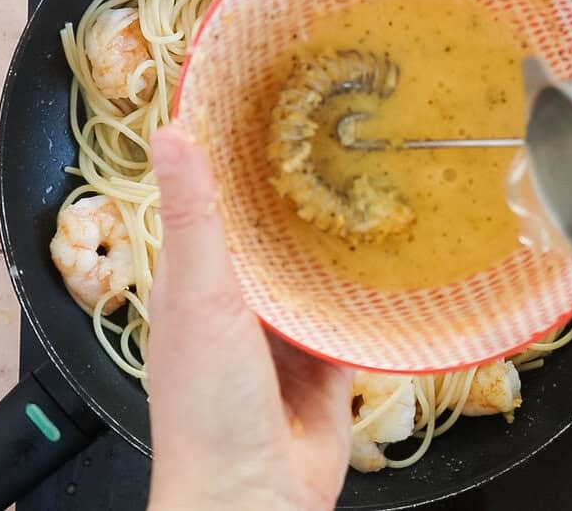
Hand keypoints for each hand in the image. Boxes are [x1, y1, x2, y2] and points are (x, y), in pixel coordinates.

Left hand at [146, 125, 354, 510]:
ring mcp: (288, 333)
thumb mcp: (199, 295)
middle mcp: (242, 302)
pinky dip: (372, 291)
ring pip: (319, 271)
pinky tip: (400, 251)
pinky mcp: (331, 361)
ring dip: (343, 238)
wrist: (255, 497)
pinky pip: (354, 314)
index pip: (218, 204)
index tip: (271, 99)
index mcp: (199, 281)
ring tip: (380, 173)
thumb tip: (171, 131)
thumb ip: (195, 219)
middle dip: (306, 192)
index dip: (240, 156)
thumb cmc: (208, 404)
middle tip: (345, 127)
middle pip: (277, 235)